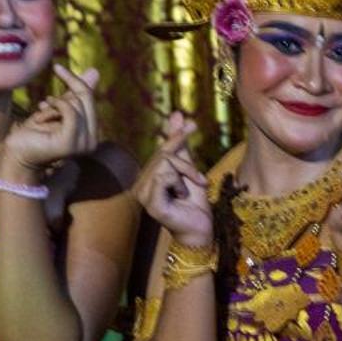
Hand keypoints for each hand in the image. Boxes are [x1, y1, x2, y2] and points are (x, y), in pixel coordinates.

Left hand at [0, 66, 101, 178]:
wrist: (16, 155)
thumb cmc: (34, 133)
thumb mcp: (57, 109)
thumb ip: (75, 94)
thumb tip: (95, 70)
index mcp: (91, 134)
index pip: (90, 98)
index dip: (75, 80)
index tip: (57, 67)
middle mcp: (92, 141)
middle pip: (87, 98)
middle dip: (65, 91)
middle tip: (46, 99)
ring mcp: (83, 144)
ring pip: (76, 104)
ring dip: (54, 104)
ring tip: (42, 112)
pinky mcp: (70, 143)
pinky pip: (69, 111)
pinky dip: (55, 106)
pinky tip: (42, 110)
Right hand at [131, 112, 212, 247]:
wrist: (200, 226)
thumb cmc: (194, 201)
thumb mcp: (189, 168)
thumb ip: (180, 144)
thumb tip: (176, 114)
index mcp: (148, 176)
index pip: (162, 150)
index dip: (176, 137)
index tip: (191, 124)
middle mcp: (140, 184)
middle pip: (163, 155)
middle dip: (186, 164)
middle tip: (199, 179)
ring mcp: (142, 195)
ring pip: (164, 164)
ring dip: (184, 176)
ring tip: (187, 191)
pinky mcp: (150, 204)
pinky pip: (163, 178)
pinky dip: (178, 185)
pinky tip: (180, 197)